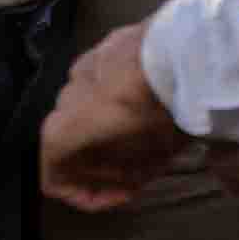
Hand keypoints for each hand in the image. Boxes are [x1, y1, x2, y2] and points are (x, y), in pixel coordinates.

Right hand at [36, 21, 180, 210]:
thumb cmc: (160, 112)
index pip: (55, 180)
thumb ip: (129, 176)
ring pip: (89, 107)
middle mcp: (62, 97)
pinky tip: (153, 98)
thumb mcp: (149, 160)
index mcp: (62, 130)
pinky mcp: (108, 42)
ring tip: (150, 134)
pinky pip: (107, 79)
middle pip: (74, 143)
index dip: (87, 197)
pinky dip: (122, 96)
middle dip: (103, 163)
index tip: (122, 194)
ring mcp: (83, 65)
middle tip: (138, 168)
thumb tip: (127, 179)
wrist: (184, 48)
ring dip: (111, 126)